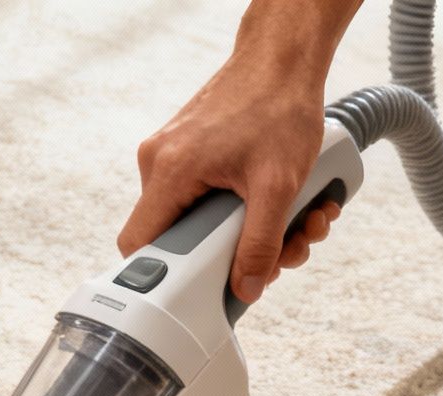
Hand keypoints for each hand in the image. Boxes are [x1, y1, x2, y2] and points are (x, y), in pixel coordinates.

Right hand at [117, 57, 343, 305]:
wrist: (283, 58)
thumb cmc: (278, 106)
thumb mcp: (277, 186)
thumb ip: (259, 244)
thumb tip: (246, 288)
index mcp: (168, 172)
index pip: (139, 244)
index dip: (164, 277)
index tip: (200, 289)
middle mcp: (161, 164)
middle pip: (181, 239)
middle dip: (238, 255)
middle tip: (284, 251)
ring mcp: (176, 157)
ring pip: (206, 222)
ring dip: (260, 233)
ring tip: (303, 221)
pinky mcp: (195, 153)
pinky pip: (214, 198)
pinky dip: (254, 208)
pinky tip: (295, 203)